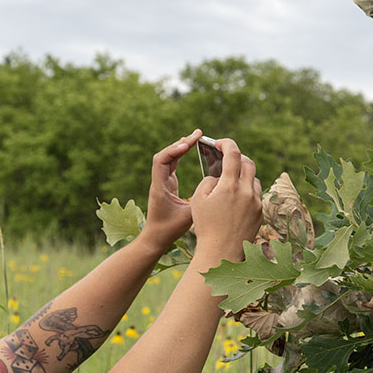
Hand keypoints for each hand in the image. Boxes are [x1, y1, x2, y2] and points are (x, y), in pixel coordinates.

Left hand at [137, 130, 204, 253]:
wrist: (156, 238)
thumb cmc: (170, 229)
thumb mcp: (188, 216)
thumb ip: (200, 201)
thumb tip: (217, 187)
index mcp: (160, 187)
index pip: (161, 160)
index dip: (174, 149)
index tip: (188, 144)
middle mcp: (159, 181)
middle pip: (166, 154)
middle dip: (181, 143)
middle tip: (197, 134)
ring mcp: (162, 181)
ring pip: (169, 158)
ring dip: (181, 146)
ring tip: (196, 137)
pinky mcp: (167, 184)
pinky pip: (172, 163)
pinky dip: (181, 154)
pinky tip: (191, 148)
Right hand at [190, 138, 262, 262]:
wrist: (221, 252)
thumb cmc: (205, 226)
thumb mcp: (199, 200)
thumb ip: (209, 181)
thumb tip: (219, 177)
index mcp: (229, 186)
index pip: (233, 153)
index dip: (226, 143)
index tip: (219, 143)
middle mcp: (247, 192)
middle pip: (248, 163)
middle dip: (238, 158)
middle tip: (227, 159)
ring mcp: (256, 203)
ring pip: (254, 180)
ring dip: (244, 176)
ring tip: (231, 181)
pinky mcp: (260, 213)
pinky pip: (256, 196)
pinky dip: (247, 192)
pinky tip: (236, 200)